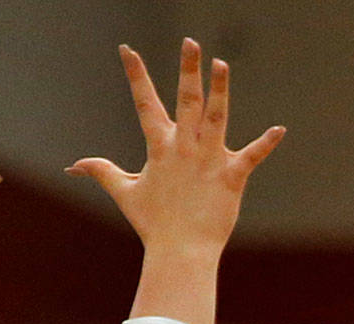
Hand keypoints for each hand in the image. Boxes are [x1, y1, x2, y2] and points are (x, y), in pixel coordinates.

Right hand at [67, 41, 284, 254]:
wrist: (180, 253)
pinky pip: (251, 156)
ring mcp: (208, 161)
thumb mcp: (125, 193)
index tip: (127, 50)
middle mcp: (184, 148)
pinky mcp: (231, 177)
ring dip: (220, 90)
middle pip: (186, 100)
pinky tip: (279, 130)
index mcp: (160, 147)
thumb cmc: (153, 224)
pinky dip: (265, 144)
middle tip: (190, 42)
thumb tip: (74, 166)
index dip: (136, 75)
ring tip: (221, 64)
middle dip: (188, 70)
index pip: (145, 103)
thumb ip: (102, 172)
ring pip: (216, 118)